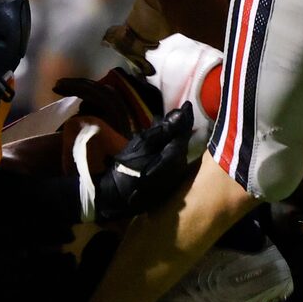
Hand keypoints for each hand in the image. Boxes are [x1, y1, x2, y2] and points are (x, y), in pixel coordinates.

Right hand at [85, 103, 197, 222]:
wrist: (116, 196)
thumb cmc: (126, 168)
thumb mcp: (141, 145)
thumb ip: (162, 130)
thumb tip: (180, 114)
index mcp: (174, 156)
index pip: (184, 133)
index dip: (186, 118)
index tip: (187, 105)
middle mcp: (179, 167)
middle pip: (183, 142)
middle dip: (181, 128)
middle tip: (178, 114)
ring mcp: (174, 176)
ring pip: (178, 151)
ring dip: (174, 138)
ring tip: (170, 126)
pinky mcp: (167, 182)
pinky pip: (173, 160)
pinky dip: (169, 148)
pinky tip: (163, 144)